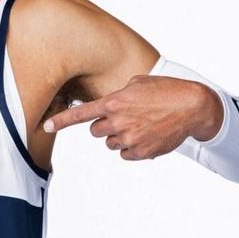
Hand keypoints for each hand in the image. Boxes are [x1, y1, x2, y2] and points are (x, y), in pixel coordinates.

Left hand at [42, 74, 223, 159]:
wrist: (193, 107)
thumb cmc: (166, 91)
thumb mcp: (139, 83)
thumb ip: (118, 95)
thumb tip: (108, 107)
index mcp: (115, 102)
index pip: (81, 113)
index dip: (61, 121)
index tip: (45, 126)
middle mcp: (118, 122)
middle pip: (96, 131)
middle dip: (105, 126)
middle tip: (124, 118)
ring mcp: (129, 139)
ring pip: (111, 143)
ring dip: (120, 136)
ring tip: (141, 125)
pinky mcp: (140, 152)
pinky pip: (125, 154)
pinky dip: (132, 147)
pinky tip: (147, 136)